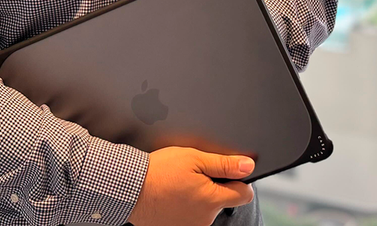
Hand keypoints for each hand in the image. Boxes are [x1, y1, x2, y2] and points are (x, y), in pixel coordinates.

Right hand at [127, 146, 254, 225]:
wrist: (129, 188)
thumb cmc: (159, 172)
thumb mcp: (194, 158)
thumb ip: (223, 163)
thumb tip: (248, 166)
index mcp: (212, 200)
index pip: (244, 194)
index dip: (238, 180)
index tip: (226, 173)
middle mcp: (205, 219)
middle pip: (222, 201)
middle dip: (212, 187)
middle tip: (192, 175)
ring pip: (205, 209)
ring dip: (197, 197)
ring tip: (177, 185)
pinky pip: (190, 216)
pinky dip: (184, 207)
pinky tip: (171, 196)